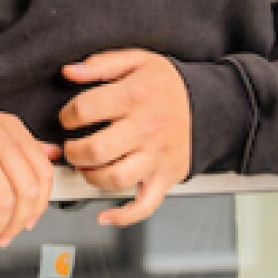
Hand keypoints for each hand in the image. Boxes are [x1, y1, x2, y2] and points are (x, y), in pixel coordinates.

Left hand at [58, 49, 190, 225]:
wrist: (210, 104)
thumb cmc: (169, 85)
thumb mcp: (138, 61)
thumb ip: (101, 64)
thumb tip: (70, 72)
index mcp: (135, 97)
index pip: (86, 109)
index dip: (67, 115)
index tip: (68, 118)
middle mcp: (145, 129)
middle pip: (96, 149)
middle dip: (73, 151)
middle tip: (72, 147)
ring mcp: (156, 156)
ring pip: (115, 178)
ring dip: (91, 177)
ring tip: (87, 167)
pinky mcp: (166, 177)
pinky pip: (145, 205)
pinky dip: (123, 216)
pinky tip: (105, 215)